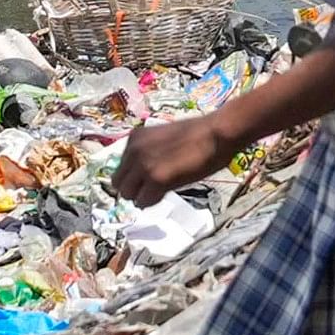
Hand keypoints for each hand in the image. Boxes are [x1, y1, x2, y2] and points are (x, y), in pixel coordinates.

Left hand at [110, 117, 229, 205]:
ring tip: (159, 191)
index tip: (146, 179)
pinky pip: (143, 202)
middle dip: (133, 189)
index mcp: (135, 138)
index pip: (120, 167)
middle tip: (151, 189)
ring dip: (141, 196)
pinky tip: (165, 193)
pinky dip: (153, 202)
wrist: (216, 133)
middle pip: (119, 183)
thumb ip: (149, 151)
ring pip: (127, 194)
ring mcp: (144, 165)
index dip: (133, 177)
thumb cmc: (199, 134)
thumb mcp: (164, 138)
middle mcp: (134, 150)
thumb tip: (144, 172)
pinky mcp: (156, 179)